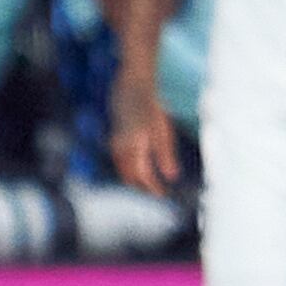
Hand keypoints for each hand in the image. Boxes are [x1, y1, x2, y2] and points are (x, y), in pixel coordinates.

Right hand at [112, 74, 178, 195]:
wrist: (131, 89)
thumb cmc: (151, 108)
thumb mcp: (163, 131)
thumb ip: (165, 155)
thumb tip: (172, 177)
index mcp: (134, 147)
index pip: (142, 176)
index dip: (152, 188)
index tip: (162, 196)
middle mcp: (121, 148)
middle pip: (130, 176)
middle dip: (142, 187)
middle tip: (156, 193)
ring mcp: (114, 144)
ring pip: (123, 170)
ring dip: (135, 179)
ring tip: (149, 185)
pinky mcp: (113, 140)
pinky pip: (120, 162)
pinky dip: (129, 169)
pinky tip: (139, 169)